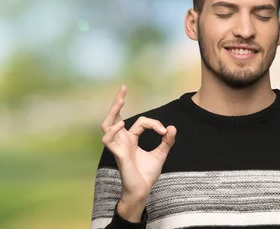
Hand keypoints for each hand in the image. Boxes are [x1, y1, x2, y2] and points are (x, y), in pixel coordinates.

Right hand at [100, 85, 176, 221]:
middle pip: (114, 117)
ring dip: (113, 112)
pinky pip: (108, 139)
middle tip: (123, 88)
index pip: (140, 122)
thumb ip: (167, 141)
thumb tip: (172, 128)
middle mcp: (122, 141)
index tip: (165, 132)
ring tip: (120, 100)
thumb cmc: (147, 174)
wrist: (142, 191)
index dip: (154, 124)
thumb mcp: (161, 154)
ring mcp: (118, 146)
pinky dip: (112, 130)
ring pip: (107, 124)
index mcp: (131, 139)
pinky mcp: (118, 154)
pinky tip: (122, 124)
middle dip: (117, 102)